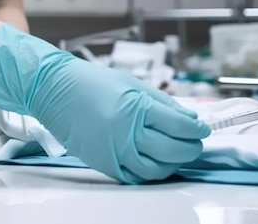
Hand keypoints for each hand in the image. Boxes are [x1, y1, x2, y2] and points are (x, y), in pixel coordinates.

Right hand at [0, 24, 210, 182]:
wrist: (55, 90)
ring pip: (157, 169)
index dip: (197, 129)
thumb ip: (162, 102)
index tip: (202, 129)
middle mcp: (127, 132)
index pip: (180, 125)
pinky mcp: (104, 163)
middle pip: (173, 150)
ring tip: (177, 153)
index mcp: (136, 107)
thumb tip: (188, 118)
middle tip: (195, 142)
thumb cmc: (91, 82)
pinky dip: (150, 172)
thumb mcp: (131, 83)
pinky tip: (155, 161)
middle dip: (191, 148)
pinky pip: (135, 176)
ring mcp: (114, 151)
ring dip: (173, 163)